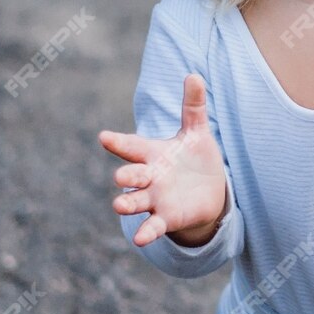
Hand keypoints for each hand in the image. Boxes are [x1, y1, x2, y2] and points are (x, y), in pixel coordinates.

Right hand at [98, 73, 228, 247]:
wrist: (209, 192)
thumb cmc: (195, 158)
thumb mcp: (196, 132)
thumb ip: (193, 106)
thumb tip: (194, 75)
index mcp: (153, 153)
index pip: (132, 146)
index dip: (118, 142)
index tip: (104, 137)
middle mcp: (150, 176)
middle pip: (133, 174)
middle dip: (126, 175)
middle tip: (119, 176)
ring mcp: (155, 199)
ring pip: (136, 201)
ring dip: (127, 204)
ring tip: (118, 206)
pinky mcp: (166, 218)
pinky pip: (153, 226)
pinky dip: (146, 231)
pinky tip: (139, 239)